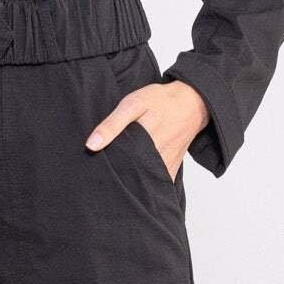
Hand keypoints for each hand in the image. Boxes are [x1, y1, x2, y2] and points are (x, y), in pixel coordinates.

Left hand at [85, 78, 209, 180]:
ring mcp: (164, 166)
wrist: (192, 102)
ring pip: (143, 182)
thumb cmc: (160, 101)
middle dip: (116, 177)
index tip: (95, 170)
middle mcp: (154, 159)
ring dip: (130, 181)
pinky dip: (146, 183)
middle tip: (103, 176)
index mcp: (142, 144)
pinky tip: (136, 179)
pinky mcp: (171, 169)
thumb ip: (112, 124)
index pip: (117, 167)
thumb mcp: (133, 104)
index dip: (105, 170)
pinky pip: (156, 182)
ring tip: (117, 178)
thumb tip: (91, 145)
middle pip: (129, 177)